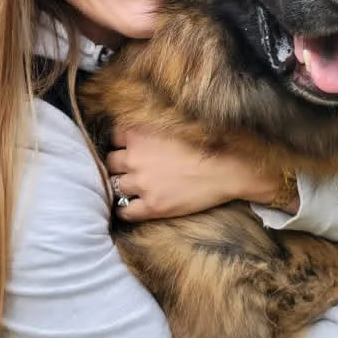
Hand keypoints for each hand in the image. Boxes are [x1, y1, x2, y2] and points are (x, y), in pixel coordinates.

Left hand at [106, 126, 293, 221]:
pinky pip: (125, 210)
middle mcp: (135, 158)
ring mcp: (142, 183)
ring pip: (116, 185)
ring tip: (133, 186)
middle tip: (131, 168)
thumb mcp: (173, 126)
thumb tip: (137, 132)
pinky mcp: (152, 206)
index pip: (115, 137)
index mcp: (140, 135)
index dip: (121, 143)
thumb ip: (151, 129)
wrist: (225, 169)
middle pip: (111, 162)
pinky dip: (124, 209)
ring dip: (123, 185)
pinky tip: (131, 207)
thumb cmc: (204, 144)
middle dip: (119, 164)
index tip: (128, 147)